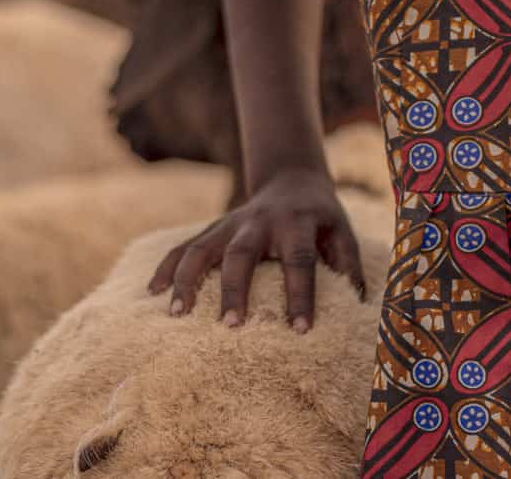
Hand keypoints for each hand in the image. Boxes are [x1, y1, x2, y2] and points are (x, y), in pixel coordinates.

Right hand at [145, 167, 365, 330]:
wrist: (293, 180)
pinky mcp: (212, 228)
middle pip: (243, 253)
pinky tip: (152, 293)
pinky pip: (184, 246)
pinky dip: (167, 267)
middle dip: (235, 289)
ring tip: (177, 314)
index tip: (301, 330)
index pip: (301, 259)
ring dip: (187, 278)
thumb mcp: (342, 234)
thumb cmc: (321, 219)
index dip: (302, 294)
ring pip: (203, 246)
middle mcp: (260, 221)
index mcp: (299, 223)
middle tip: (230, 326)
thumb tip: (358, 310)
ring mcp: (230, 223)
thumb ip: (348, 267)